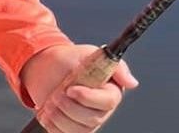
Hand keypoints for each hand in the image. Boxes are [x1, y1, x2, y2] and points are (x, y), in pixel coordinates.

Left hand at [20, 44, 138, 132]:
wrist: (46, 68)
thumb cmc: (71, 60)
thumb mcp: (90, 54)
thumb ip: (114, 66)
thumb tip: (132, 83)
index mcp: (110, 91)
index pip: (108, 101)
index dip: (88, 97)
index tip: (71, 89)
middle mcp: (101, 110)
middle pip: (92, 119)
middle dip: (69, 105)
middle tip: (59, 92)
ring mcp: (87, 123)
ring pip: (77, 130)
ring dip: (58, 113)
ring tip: (52, 99)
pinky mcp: (71, 130)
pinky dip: (51, 122)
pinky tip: (49, 110)